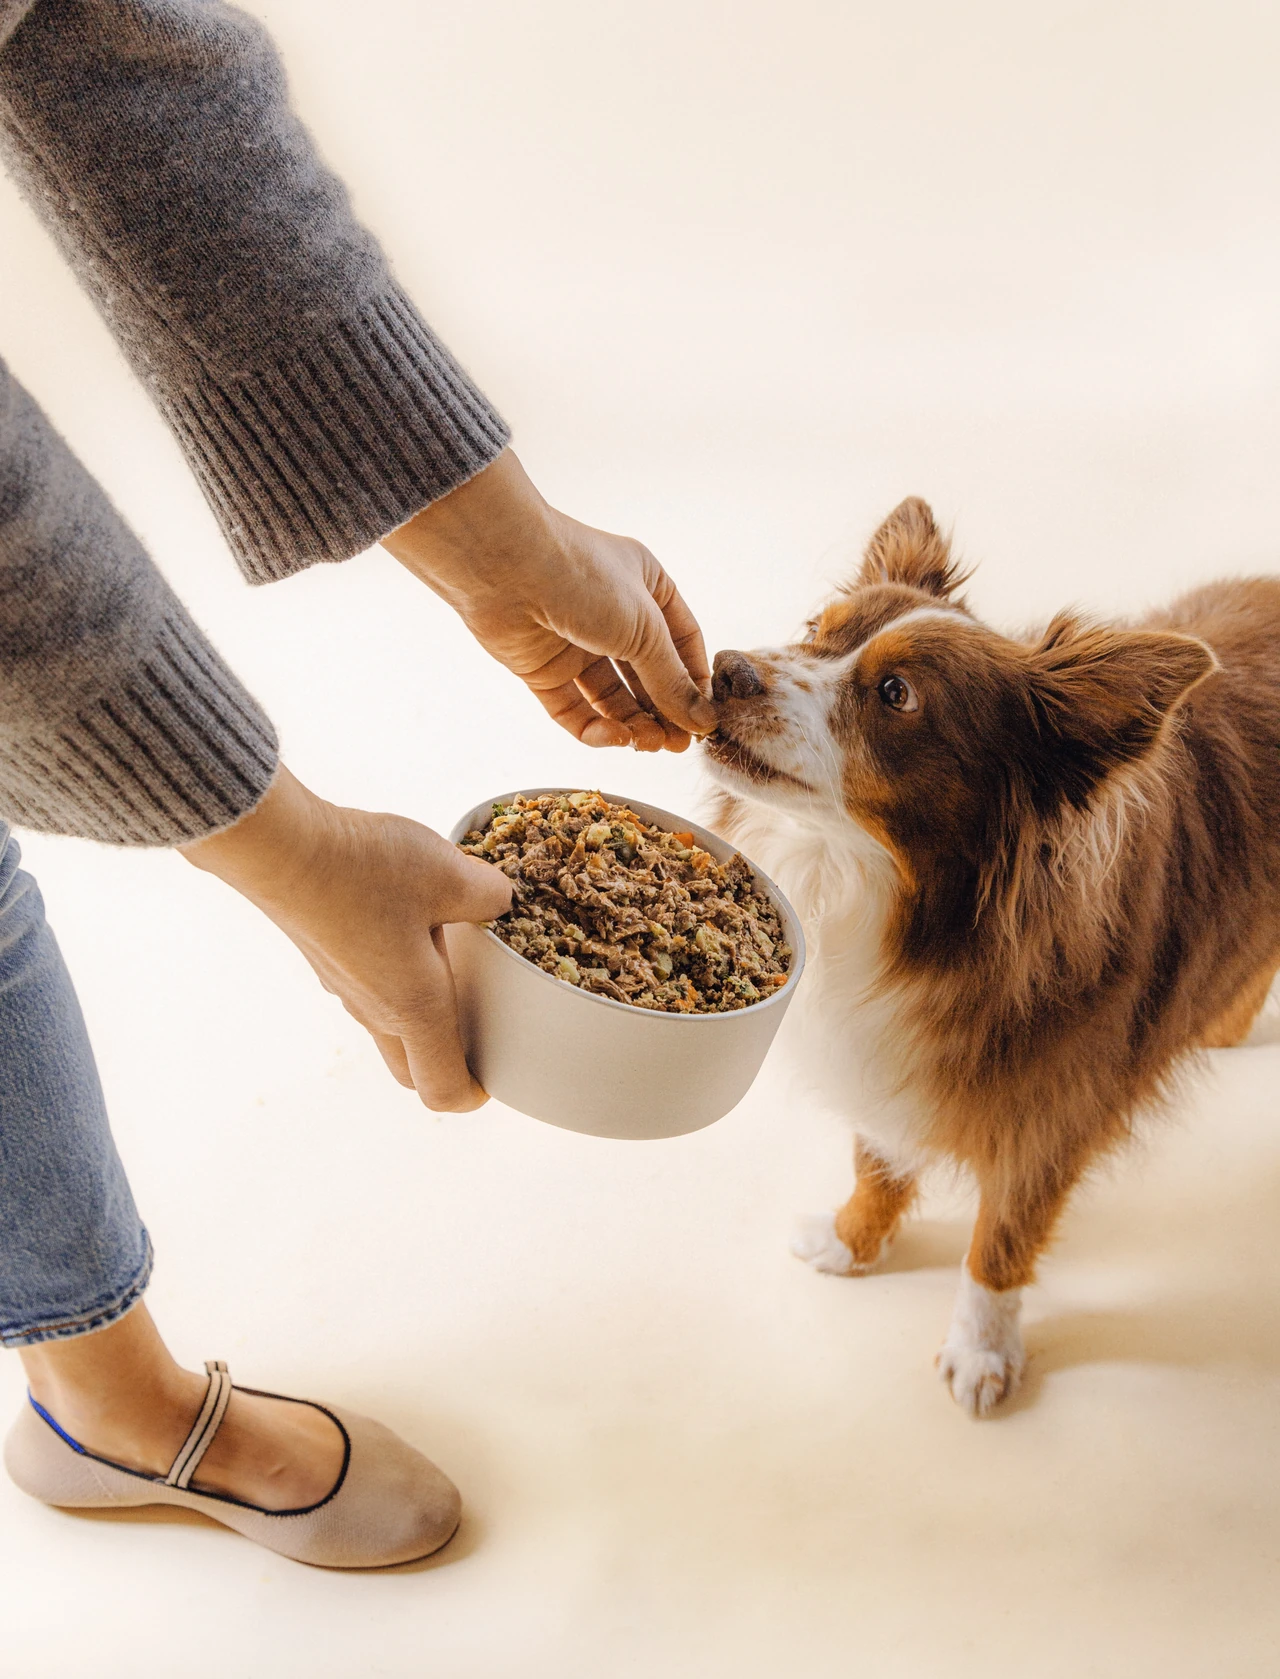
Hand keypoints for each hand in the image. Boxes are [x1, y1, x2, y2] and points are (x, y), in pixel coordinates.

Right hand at [180, 767, 511, 1110]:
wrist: (278, 845)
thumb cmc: (365, 869)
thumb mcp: (449, 875)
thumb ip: (489, 896)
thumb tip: (500, 900)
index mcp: (414, 1009)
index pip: (442, 1088)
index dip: (474, 1093)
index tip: (495, 1071)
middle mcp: (374, 1011)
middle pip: (412, 1069)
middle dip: (448, 1063)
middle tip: (480, 1025)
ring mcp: (344, 987)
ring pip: (389, 1027)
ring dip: (423, 1015)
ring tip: (454, 965)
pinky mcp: (327, 958)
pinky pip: (370, 988)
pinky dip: (396, 978)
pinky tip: (411, 925)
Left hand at [382, 449, 718, 751]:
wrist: (503, 567)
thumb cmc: (583, 578)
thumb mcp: (644, 629)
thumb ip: (672, 680)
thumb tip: (702, 722)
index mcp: (647, 587)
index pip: (682, 643)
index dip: (694, 681)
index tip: (705, 719)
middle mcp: (612, 615)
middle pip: (647, 675)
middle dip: (664, 711)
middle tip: (678, 746)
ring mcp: (576, 643)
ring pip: (612, 697)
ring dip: (634, 723)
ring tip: (650, 745)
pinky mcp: (542, 669)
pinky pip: (574, 709)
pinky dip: (595, 728)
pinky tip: (616, 737)